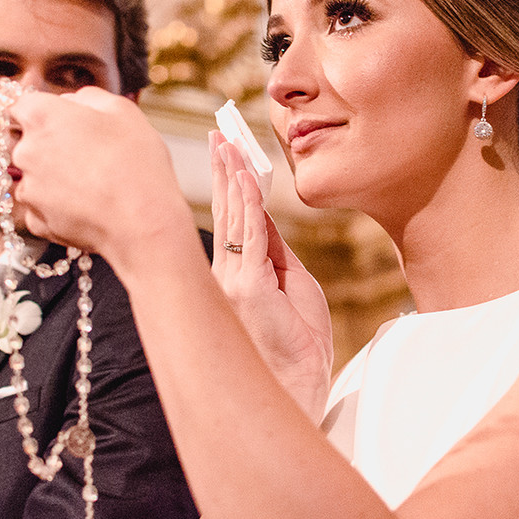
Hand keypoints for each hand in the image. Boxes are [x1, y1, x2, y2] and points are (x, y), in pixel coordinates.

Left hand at [9, 87, 191, 260]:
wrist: (142, 221)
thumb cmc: (135, 161)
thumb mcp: (122, 110)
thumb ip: (87, 98)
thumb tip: (71, 103)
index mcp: (42, 117)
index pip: (10, 105)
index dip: (24, 108)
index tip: (31, 114)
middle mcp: (25, 152)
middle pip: (26, 143)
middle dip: (49, 146)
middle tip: (88, 154)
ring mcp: (29, 190)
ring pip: (35, 178)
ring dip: (55, 178)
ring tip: (94, 185)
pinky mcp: (36, 221)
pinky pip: (42, 208)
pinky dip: (59, 207)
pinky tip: (88, 207)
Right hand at [211, 131, 332, 420]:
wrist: (298, 385)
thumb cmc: (298, 344)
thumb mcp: (293, 286)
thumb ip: (277, 252)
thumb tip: (266, 218)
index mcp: (239, 274)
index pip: (235, 218)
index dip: (232, 183)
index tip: (230, 151)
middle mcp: (229, 273)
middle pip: (227, 210)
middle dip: (225, 169)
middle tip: (220, 133)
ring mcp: (234, 280)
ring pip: (233, 216)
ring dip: (232, 175)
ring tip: (228, 142)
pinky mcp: (248, 286)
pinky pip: (249, 235)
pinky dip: (248, 203)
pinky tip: (247, 177)